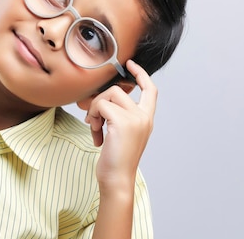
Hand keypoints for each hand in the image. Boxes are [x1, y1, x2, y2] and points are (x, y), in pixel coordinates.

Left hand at [84, 60, 156, 186]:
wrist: (117, 179)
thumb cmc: (115, 159)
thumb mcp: (120, 133)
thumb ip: (117, 115)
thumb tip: (99, 98)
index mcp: (146, 119)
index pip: (150, 89)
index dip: (141, 74)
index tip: (130, 64)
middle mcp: (144, 117)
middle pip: (119, 90)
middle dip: (100, 100)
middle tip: (92, 119)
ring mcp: (135, 118)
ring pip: (109, 94)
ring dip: (95, 109)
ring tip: (94, 127)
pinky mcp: (122, 122)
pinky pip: (101, 105)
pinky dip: (93, 117)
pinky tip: (95, 136)